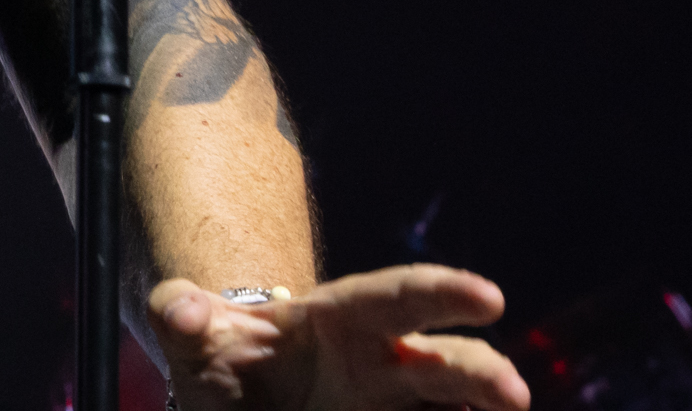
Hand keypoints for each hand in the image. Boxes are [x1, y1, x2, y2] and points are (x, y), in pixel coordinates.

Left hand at [148, 264, 528, 410]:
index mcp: (338, 320)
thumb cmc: (221, 357)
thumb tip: (178, 310)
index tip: (489, 296)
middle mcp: (381, 365)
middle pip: (440, 362)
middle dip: (478, 374)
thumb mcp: (190, 333)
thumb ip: (180, 314)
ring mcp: (392, 409)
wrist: (238, 396)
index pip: (393, 298)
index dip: (439, 293)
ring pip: (449, 409)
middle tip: (513, 393)